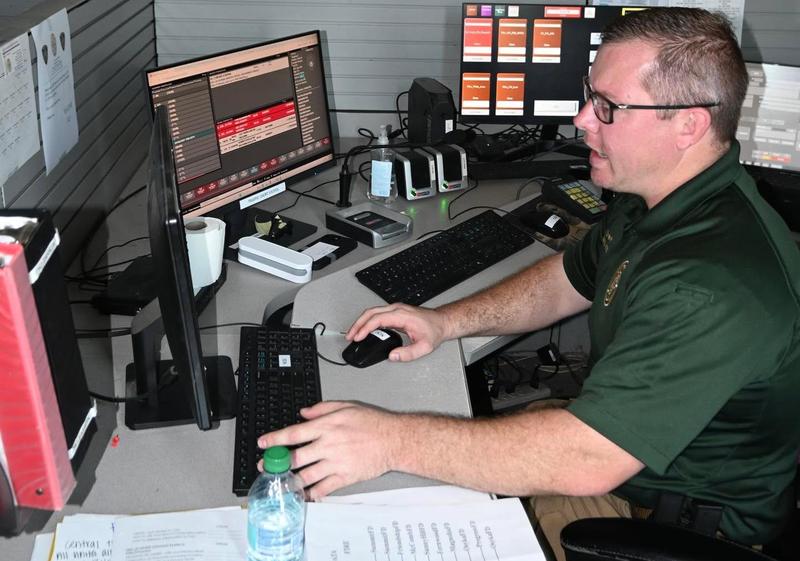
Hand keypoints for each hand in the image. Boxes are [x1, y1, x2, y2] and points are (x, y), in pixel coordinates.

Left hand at [258, 401, 400, 498]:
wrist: (394, 440)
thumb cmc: (372, 423)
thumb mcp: (346, 406)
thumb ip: (322, 409)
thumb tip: (303, 413)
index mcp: (327, 426)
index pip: (294, 433)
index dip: (275, 439)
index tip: (263, 443)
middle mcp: (329, 445)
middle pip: (297, 457)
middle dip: (278, 463)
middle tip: (266, 467)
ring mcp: (336, 463)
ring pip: (307, 475)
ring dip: (291, 480)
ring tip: (279, 483)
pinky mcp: (345, 477)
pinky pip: (324, 488)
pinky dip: (312, 494)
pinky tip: (303, 495)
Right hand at [346, 303, 449, 361]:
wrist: (442, 322)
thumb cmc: (434, 331)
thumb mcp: (424, 347)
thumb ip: (408, 354)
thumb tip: (393, 356)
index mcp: (402, 315)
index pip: (377, 319)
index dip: (365, 328)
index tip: (357, 337)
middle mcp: (397, 309)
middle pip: (370, 312)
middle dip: (357, 324)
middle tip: (349, 336)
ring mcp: (395, 309)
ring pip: (372, 311)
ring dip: (360, 322)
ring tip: (353, 334)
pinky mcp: (395, 312)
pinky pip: (377, 314)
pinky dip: (367, 321)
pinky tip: (364, 329)